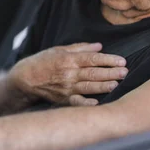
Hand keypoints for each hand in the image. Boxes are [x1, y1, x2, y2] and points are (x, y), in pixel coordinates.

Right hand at [8, 42, 126, 106]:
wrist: (25, 79)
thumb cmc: (42, 62)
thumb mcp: (59, 49)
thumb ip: (80, 48)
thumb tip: (99, 46)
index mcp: (68, 59)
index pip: (92, 59)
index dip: (108, 60)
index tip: (121, 60)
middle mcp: (68, 74)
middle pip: (93, 73)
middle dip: (110, 72)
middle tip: (125, 72)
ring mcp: (66, 88)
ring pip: (89, 87)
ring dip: (104, 86)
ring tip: (116, 84)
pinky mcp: (63, 99)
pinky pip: (77, 102)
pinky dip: (87, 103)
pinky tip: (97, 103)